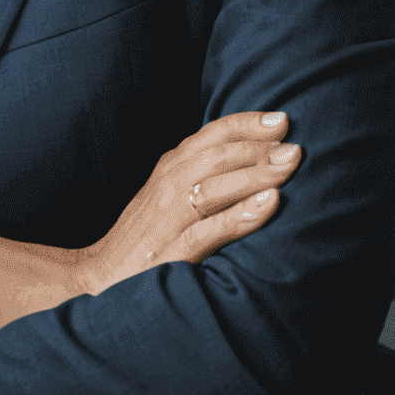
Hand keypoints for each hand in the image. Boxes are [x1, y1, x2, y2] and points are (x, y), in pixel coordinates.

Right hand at [74, 109, 299, 296]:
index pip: (211, 135)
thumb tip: (254, 158)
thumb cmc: (146, 235)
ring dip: (255, 172)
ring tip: (287, 164)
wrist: (99, 275)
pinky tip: (268, 205)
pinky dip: (239, 214)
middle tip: (295, 145)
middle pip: (217, 155)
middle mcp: (168, 184)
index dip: (246, 124)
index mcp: (171, 167)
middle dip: (258, 147)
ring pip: (214, 185)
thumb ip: (201, 174)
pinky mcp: (170, 252)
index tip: (281, 119)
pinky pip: (208, 229)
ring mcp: (168, 217)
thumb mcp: (169, 195)